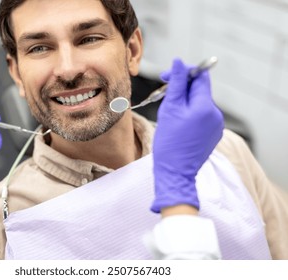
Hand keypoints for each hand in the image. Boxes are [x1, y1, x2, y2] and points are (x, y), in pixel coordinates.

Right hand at [151, 59, 223, 212]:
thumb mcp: (169, 109)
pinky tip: (178, 125)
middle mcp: (216, 114)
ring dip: (185, 103)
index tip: (167, 77)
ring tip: (170, 115)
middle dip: (182, 89)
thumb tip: (179, 62)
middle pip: (199, 91)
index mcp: (206, 106)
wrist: (175, 171)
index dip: (183, 72)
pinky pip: (202, 117)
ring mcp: (216, 126)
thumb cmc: (169, 143)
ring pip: (199, 104)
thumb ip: (176, 83)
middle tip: (164, 97)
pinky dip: (190, 115)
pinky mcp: (213, 134)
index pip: (200, 77)